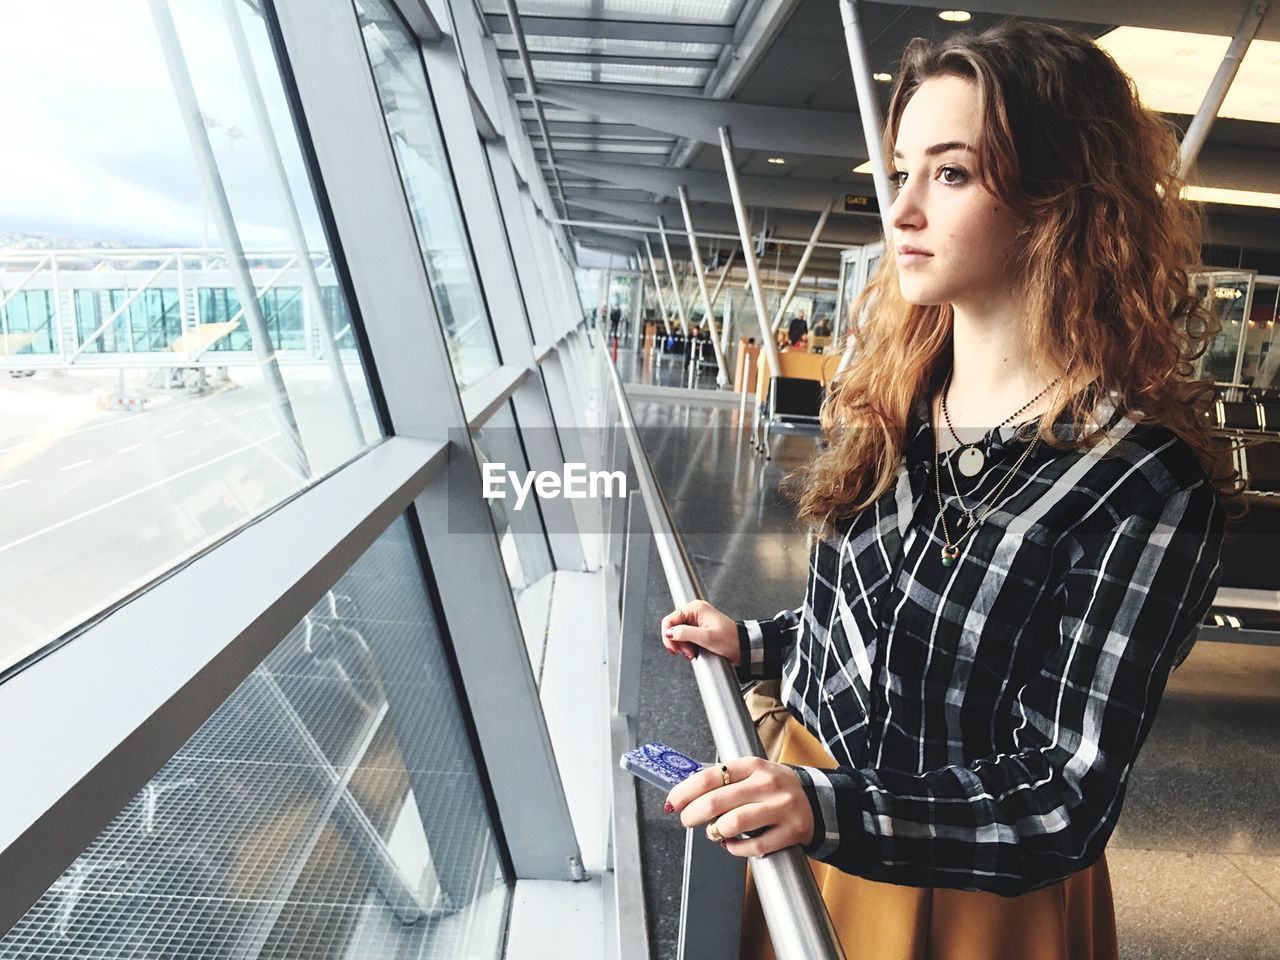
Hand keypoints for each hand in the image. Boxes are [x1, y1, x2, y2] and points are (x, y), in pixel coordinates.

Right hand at [661, 599, 738, 662]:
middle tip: (688, 652)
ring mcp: (697, 621)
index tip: (673, 649)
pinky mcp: (699, 630)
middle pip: (673, 628)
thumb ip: (685, 633)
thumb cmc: (730, 640)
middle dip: (678, 643)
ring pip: (678, 634)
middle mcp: (695, 612)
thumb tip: (670, 632)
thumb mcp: (706, 637)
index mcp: (695, 608)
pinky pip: (686, 638)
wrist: (743, 647)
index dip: (668, 636)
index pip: (670, 620)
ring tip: (692, 653)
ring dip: (683, 647)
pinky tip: (694, 651)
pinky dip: (687, 647)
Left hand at [665, 757, 813, 857]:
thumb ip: (721, 781)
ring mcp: (780, 808)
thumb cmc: (771, 788)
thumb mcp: (750, 774)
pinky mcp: (791, 832)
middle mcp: (767, 784)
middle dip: (693, 814)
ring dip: (715, 832)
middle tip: (686, 820)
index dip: (685, 791)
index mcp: (752, 766)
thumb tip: (683, 794)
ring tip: (714, 832)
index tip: (673, 802)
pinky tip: (732, 844)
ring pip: (734, 824)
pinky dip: (736, 848)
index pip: (710, 776)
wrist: (814, 800)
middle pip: (717, 801)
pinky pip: (755, 846)